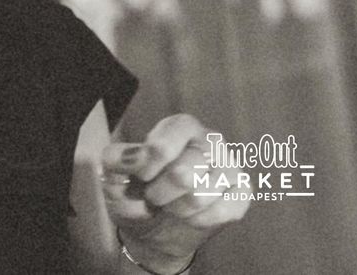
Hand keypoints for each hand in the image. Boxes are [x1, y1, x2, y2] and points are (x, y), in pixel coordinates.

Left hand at [101, 114, 250, 272]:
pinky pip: (223, 212)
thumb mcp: (113, 175)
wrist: (154, 229)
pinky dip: (197, 220)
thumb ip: (116, 161)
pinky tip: (190, 216)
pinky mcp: (242, 193)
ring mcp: (230, 166)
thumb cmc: (134, 193)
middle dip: (159, 194)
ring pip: (201, 196)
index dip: (149, 164)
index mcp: (179, 127)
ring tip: (170, 206)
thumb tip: (132, 159)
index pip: (166, 141)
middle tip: (153, 196)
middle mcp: (210, 140)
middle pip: (183, 174)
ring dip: (176, 209)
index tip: (140, 177)